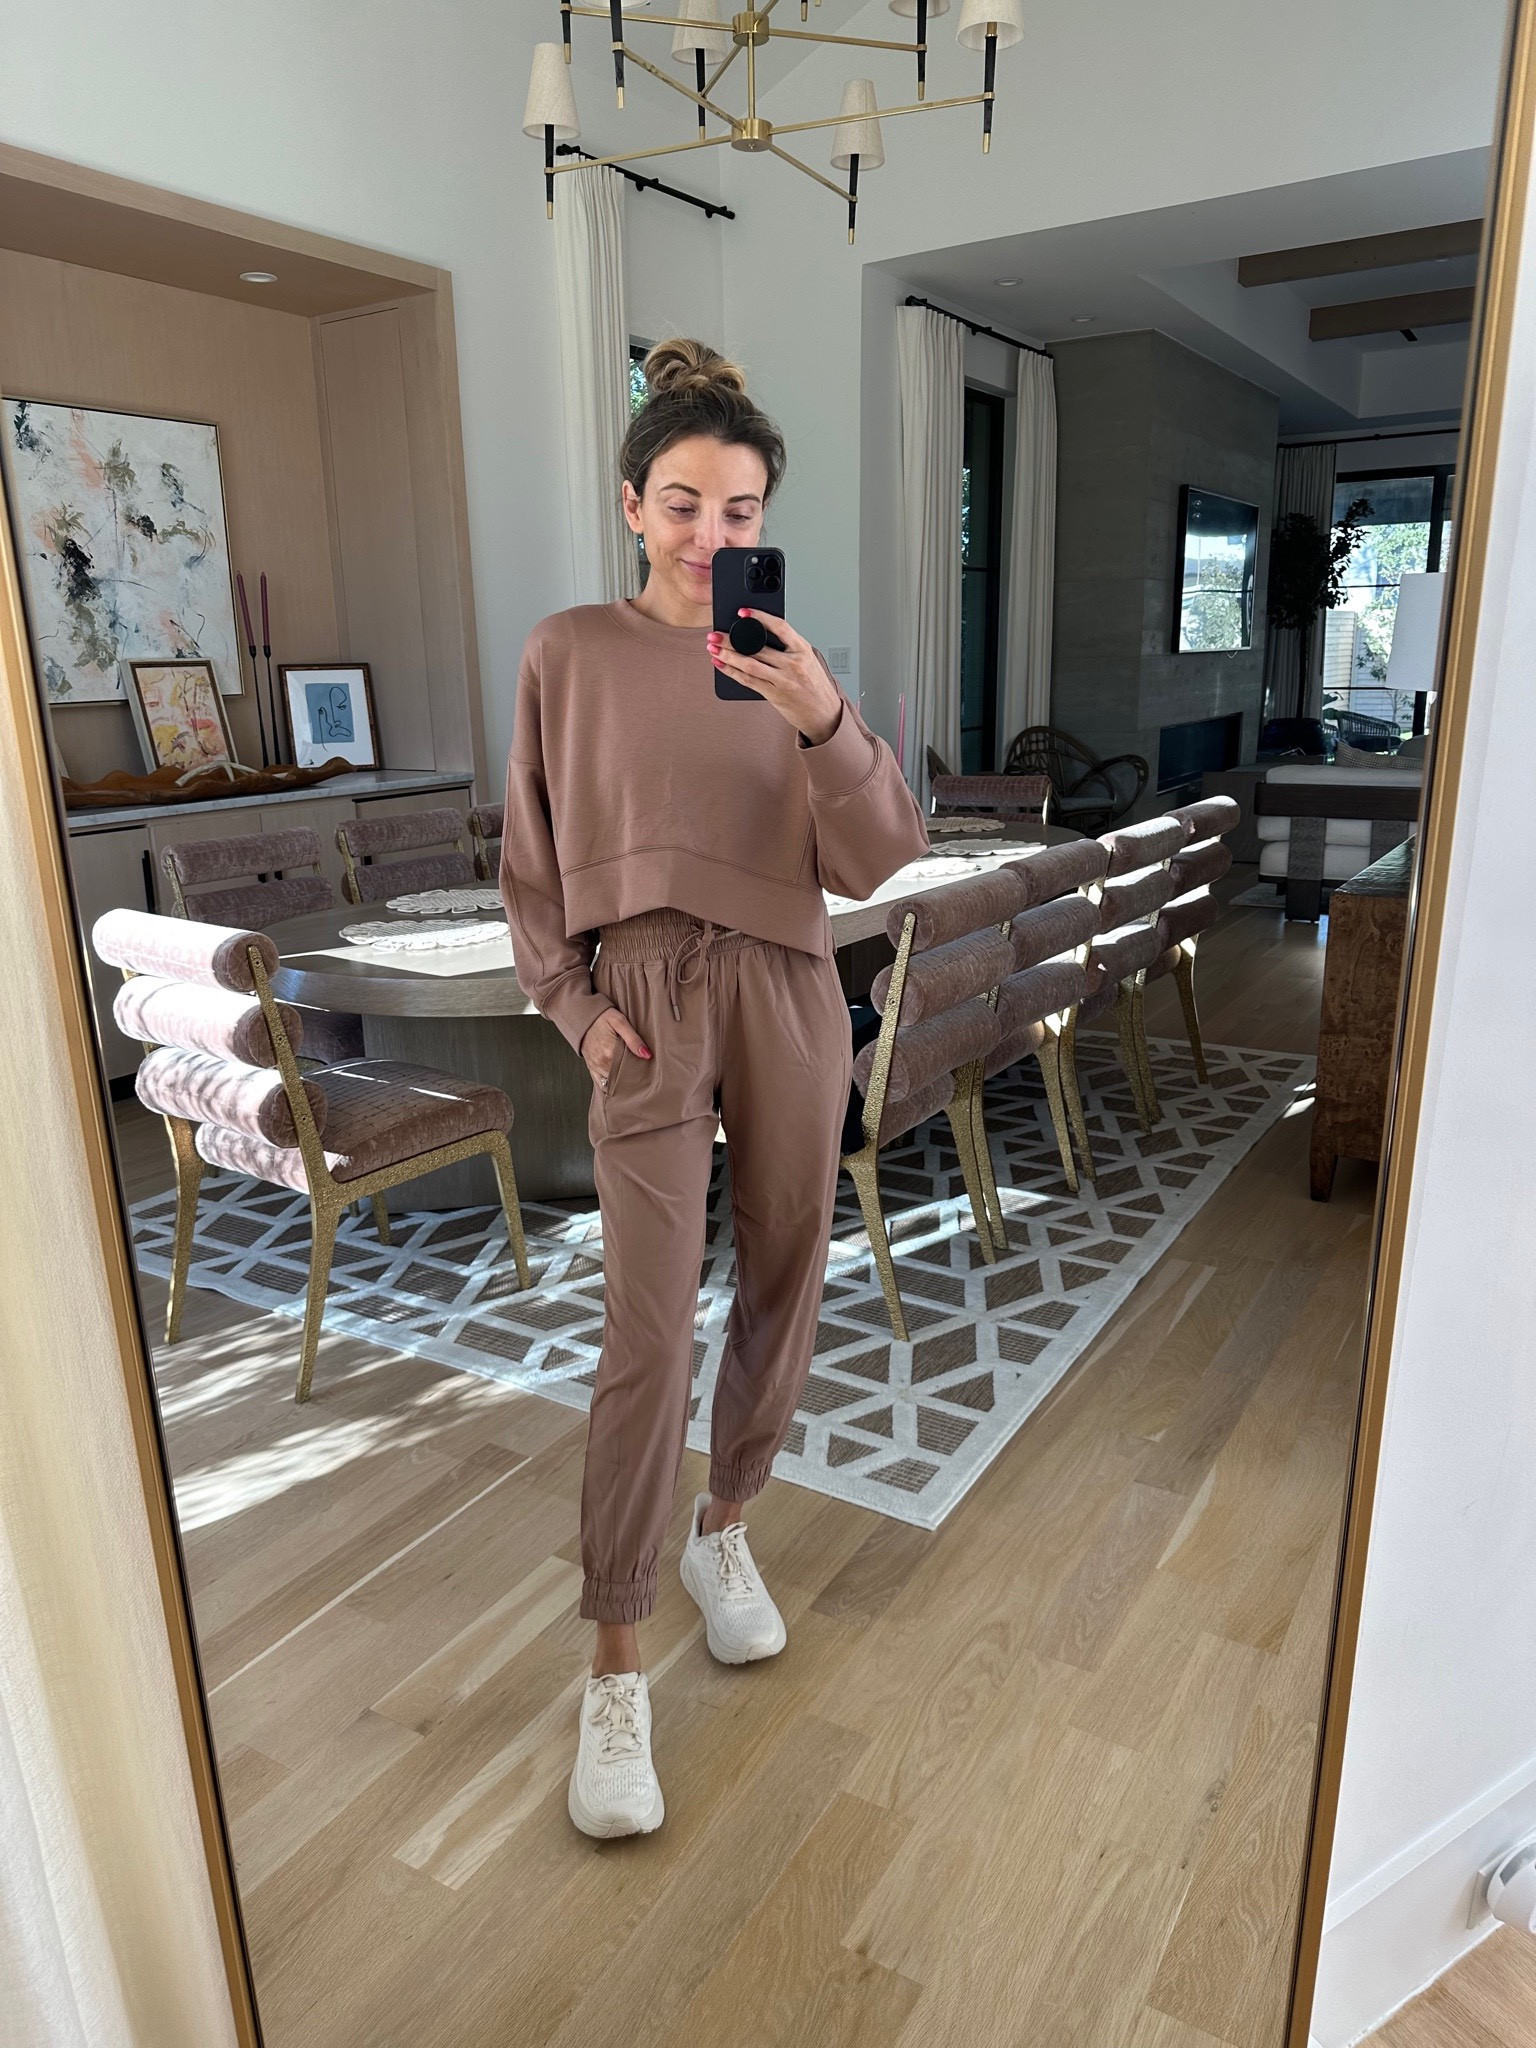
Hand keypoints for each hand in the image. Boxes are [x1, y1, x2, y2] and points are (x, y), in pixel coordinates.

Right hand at [580, 1006, 650, 1091]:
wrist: (582, 1016)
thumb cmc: (603, 1017)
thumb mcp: (620, 1022)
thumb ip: (633, 1039)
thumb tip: (647, 1055)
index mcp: (610, 1052)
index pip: (630, 1069)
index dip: (640, 1071)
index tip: (648, 1072)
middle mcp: (602, 1062)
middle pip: (622, 1077)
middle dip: (632, 1077)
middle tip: (644, 1077)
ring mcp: (595, 1066)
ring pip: (612, 1081)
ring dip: (622, 1082)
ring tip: (634, 1080)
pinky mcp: (591, 1067)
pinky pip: (600, 1083)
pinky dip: (610, 1086)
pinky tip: (619, 1086)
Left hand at [707, 611, 843, 745]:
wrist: (824, 713)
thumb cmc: (815, 685)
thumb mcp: (808, 659)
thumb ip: (788, 647)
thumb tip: (760, 634)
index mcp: (803, 649)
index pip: (780, 627)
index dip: (760, 617)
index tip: (743, 612)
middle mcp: (793, 664)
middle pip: (757, 647)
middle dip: (731, 640)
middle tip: (715, 634)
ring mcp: (783, 680)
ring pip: (749, 664)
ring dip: (727, 656)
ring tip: (713, 649)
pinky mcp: (774, 694)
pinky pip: (748, 681)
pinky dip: (732, 673)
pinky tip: (722, 665)